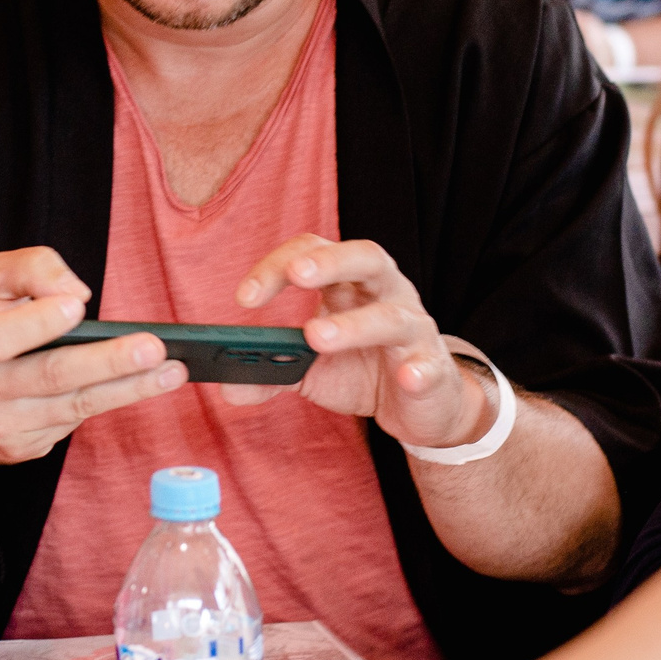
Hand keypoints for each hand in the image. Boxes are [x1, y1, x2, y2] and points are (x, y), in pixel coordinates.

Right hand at [0, 247, 184, 464]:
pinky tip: (141, 386)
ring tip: (172, 371)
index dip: (38, 323)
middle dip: (106, 363)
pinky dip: (107, 401)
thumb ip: (30, 268)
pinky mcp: (20, 448)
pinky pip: (70, 423)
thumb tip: (76, 293)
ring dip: (127, 389)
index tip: (79, 305)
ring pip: (71, 407)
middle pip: (47, 377)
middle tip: (153, 348)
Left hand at [235, 235, 487, 451]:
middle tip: (295, 276)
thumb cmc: (363, 371)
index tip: (244, 298)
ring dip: (354, 325)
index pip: (313, 253)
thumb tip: (228, 388)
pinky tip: (404, 378)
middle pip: (365, 258)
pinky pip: (427, 365)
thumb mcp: (311, 371)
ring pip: (391, 315)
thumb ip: (272, 374)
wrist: (421, 406)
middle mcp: (385, 294)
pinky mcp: (432, 369)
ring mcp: (414, 330)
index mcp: (350, 283)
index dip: (278, 266)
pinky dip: (417, 370)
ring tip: (317, 337)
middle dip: (329, 262)